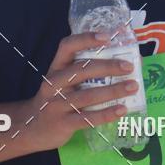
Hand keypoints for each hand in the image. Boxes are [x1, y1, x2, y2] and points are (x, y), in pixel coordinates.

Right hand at [20, 31, 138, 151]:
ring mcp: (57, 104)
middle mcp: (54, 83)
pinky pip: (87, 118)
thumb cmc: (56, 99)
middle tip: (129, 67)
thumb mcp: (61, 81)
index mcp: (56, 68)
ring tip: (132, 87)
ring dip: (113, 91)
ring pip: (87, 95)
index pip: (67, 46)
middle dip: (107, 67)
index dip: (86, 39)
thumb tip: (119, 62)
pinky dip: (106, 114)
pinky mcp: (63, 123)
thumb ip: (82, 72)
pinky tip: (121, 110)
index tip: (107, 37)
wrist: (31, 127)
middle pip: (81, 70)